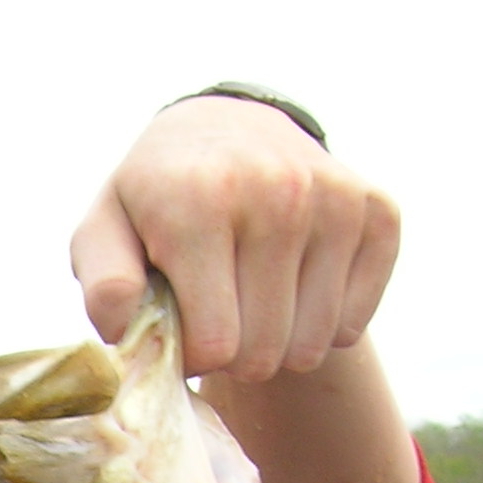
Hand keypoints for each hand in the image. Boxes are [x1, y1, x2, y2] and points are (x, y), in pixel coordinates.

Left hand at [71, 97, 400, 380]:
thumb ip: (105, 285)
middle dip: (233, 354)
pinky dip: (321, 326)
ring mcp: (336, 200)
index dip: (192, 355)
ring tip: (249, 302)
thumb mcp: (104, 232)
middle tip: (215, 317)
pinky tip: (292, 289)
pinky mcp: (378, 213)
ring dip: (277, 344)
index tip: (180, 326)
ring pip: (311, 346)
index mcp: (202, 201)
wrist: (226, 127)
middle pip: (264, 352)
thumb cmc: (155, 199)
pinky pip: (352, 325)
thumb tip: (122, 331)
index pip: (216, 345)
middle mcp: (279, 193)